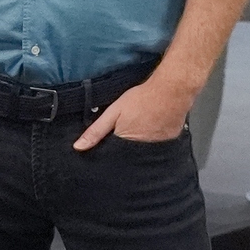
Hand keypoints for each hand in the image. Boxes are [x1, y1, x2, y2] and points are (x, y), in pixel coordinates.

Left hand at [72, 74, 196, 150]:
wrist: (171, 92)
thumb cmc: (142, 99)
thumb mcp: (113, 112)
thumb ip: (96, 131)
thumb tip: (78, 147)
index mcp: (124, 144)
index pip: (112, 157)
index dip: (109, 151)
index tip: (110, 145)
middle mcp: (141, 152)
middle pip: (128, 157)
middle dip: (125, 150)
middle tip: (130, 132)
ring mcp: (156, 149)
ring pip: (143, 154)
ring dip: (140, 146)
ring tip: (143, 129)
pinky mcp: (169, 144)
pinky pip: (158, 148)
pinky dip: (154, 142)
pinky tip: (154, 130)